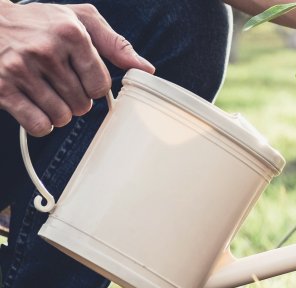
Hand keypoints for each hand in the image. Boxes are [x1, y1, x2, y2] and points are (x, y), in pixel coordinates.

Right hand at [0, 2, 154, 135]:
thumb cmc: (40, 22)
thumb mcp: (80, 20)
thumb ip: (115, 43)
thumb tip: (146, 69)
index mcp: (70, 33)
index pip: (101, 84)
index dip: (95, 87)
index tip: (84, 78)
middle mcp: (45, 51)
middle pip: (82, 104)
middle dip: (77, 100)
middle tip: (63, 85)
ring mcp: (20, 70)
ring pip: (61, 117)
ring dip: (59, 113)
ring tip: (49, 94)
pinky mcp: (2, 88)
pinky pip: (38, 125)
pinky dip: (41, 123)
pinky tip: (36, 107)